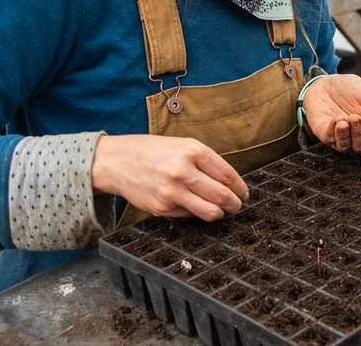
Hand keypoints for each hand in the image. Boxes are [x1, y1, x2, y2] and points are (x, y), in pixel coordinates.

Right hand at [91, 134, 247, 221]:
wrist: (117, 161)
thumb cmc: (152, 151)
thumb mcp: (182, 145)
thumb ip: (205, 161)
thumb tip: (229, 183)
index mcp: (192, 151)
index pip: (227, 175)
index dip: (240, 188)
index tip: (244, 193)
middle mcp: (183, 171)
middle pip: (223, 196)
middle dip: (235, 204)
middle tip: (237, 205)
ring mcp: (172, 192)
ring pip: (211, 212)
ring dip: (220, 213)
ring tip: (220, 210)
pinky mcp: (163, 208)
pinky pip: (190, 215)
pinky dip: (195, 212)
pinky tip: (192, 205)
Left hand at [303, 74, 360, 152]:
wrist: (328, 80)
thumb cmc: (351, 88)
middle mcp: (355, 136)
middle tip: (357, 116)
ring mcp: (339, 136)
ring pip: (347, 147)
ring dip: (349, 134)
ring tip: (348, 118)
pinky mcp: (324, 133)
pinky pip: (330, 139)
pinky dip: (335, 131)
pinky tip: (338, 119)